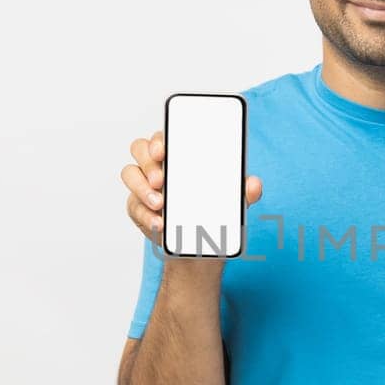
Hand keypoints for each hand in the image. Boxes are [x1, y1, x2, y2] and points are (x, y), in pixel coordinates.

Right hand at [122, 129, 263, 248]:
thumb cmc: (213, 215)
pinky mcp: (137, 207)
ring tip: (160, 205)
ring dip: (142, 188)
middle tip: (161, 181)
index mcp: (180, 156)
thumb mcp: (232, 204)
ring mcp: (144, 186)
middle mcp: (158, 165)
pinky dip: (145, 215)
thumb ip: (244, 193)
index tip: (163, 150)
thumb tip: (254, 184)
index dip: (159, 139)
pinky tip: (159, 223)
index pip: (164, 136)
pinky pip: (133, 206)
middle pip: (140, 148)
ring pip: (130, 173)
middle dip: (148, 162)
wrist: (200, 248)